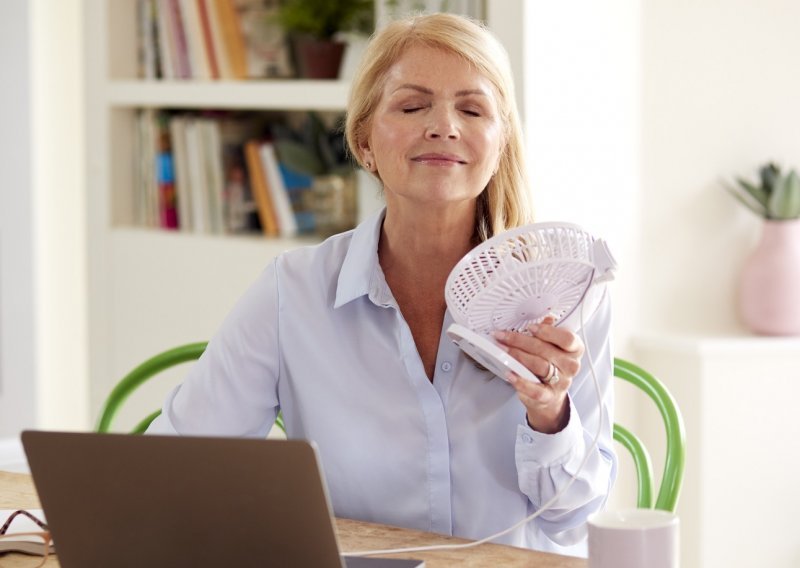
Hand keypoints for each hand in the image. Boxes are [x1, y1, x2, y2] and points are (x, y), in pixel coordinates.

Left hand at [493, 316, 584, 433]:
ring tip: (502, 350)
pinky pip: (535, 389)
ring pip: (539, 366)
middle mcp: (571, 366)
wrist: (551, 394)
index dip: (548, 332)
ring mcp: (562, 382)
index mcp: (575, 349)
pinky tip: (509, 374)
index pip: (567, 338)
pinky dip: (520, 381)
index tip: (530, 327)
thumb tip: (546, 318)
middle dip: (520, 341)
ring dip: (517, 356)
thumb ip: (549, 333)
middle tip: (503, 336)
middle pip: (546, 350)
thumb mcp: (552, 346)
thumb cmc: (551, 365)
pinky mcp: (549, 396)